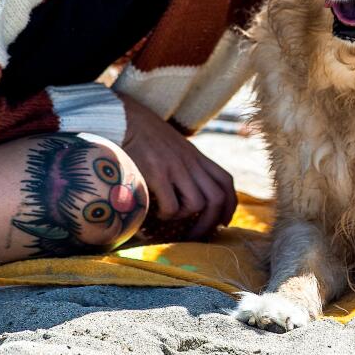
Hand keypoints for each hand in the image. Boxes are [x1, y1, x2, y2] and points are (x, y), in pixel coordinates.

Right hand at [115, 93, 237, 241]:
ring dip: (185, 218)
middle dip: (210, 223)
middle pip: (216, 198)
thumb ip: (185, 164)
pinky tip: (155, 212)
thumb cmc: (145, 136)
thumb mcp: (174, 147)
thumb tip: (190, 190)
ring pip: (198, 204)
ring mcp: (175, 167)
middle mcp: (190, 162)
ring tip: (170, 217)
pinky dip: (167, 216)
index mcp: (196, 156)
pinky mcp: (156, 173)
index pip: (225, 181)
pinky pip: (172, 206)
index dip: (229, 205)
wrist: (124, 118)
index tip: (223, 222)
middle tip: (196, 236)